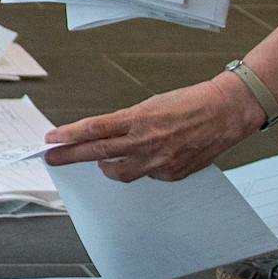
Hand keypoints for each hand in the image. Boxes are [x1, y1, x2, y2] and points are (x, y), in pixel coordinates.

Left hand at [43, 77, 262, 182]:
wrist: (226, 112)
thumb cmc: (191, 102)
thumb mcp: (153, 104)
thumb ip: (129, 124)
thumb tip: (108, 138)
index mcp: (138, 119)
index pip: (93, 129)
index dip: (68, 136)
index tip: (51, 139)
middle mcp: (144, 142)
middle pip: (96, 153)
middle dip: (69, 156)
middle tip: (51, 158)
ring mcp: (158, 161)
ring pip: (118, 173)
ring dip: (106, 168)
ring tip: (101, 163)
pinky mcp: (171, 174)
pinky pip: (147, 176)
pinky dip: (143, 167)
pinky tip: (151, 157)